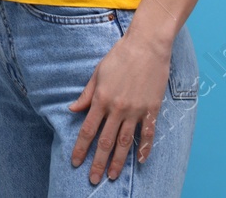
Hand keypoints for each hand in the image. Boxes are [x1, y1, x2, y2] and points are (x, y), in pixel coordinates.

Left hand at [68, 29, 169, 183]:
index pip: (88, 130)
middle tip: (93, 179)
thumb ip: (86, 94)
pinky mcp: (152, 109)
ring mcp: (136, 110)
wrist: (147, 46)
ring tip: (113, 176)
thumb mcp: (98, 73)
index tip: (75, 162)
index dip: (80, 148)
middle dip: (98, 162)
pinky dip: (145, 149)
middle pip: (105, 142)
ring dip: (118, 162)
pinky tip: (141, 161)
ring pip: (125, 143)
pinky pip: (148, 134)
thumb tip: (73, 109)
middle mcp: (117, 108)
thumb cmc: (120, 56)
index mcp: (101, 99)